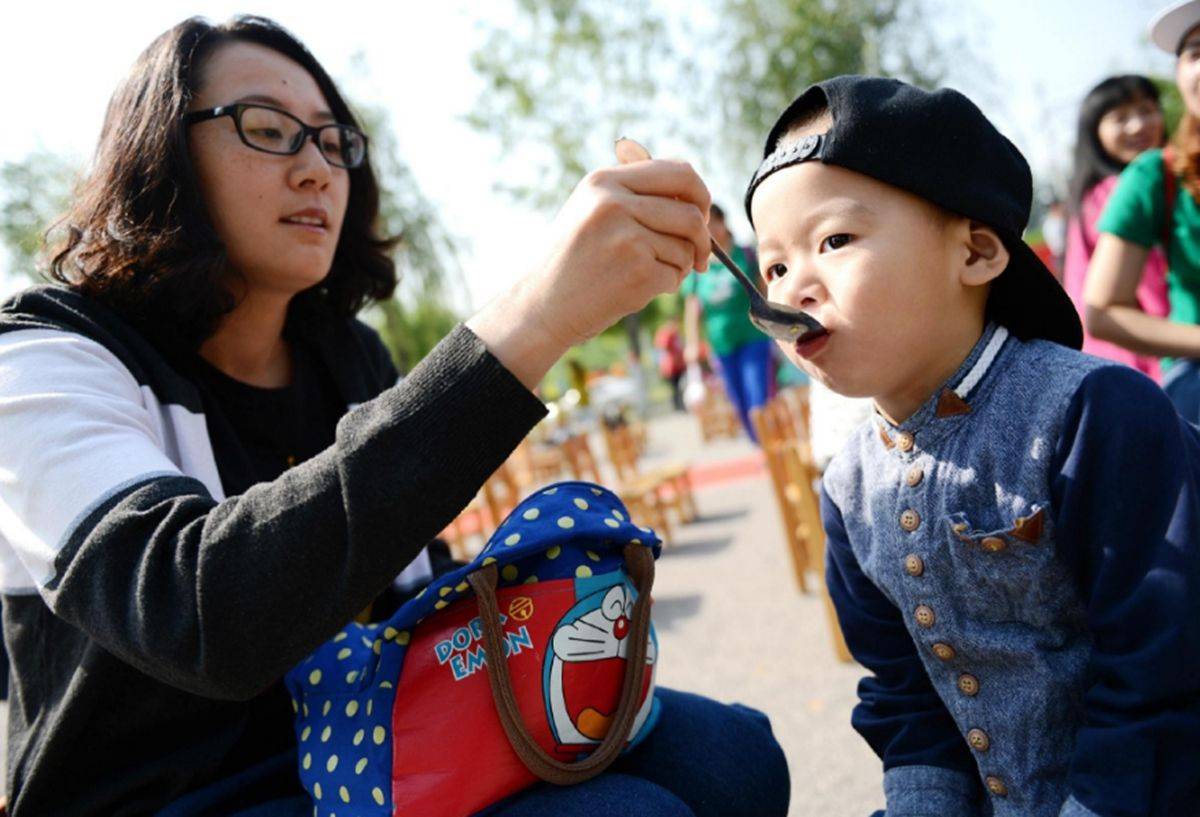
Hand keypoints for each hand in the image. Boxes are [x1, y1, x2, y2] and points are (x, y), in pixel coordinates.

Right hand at [468, 159, 710, 387]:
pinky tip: (637, 289)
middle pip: (691, 213)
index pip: (679, 172)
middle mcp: (615, 203)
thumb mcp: (590, 210)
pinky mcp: (637, 272)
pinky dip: (666, 286)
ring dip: (679, 266)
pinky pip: (676, 276)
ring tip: (647, 274)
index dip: (698, 195)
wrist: (542, 305)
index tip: (698, 214)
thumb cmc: (571, 259)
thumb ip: (634, 192)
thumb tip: (690, 185)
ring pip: (687, 248)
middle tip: (700, 254)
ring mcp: (627, 237)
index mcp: (605, 181)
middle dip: (702, 237)